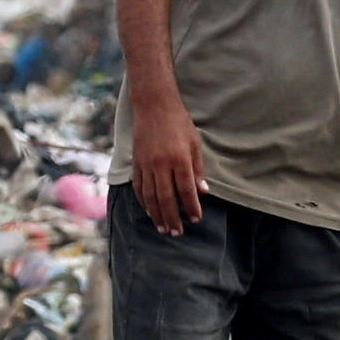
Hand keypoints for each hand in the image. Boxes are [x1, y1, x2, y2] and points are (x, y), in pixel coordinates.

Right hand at [132, 101, 206, 234]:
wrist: (154, 106)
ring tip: (163, 228)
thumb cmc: (179, 123)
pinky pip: (139, 187)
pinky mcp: (137, 163)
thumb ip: (198, 169)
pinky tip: (149, 211)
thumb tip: (203, 192)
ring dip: (157, 215)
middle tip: (177, 233)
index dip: (191, 207)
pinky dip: (144, 202)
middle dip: (172, 218)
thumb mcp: (195, 143)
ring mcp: (146, 165)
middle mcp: (161, 165)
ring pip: (151, 196)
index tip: (195, 219)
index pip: (186, 190)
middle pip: (166, 198)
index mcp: (179, 159)